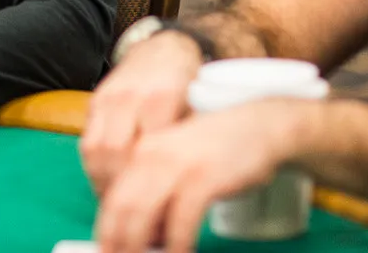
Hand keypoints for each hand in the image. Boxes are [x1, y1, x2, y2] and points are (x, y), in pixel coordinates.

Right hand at [81, 31, 204, 195]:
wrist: (168, 47)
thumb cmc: (191, 82)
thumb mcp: (200, 107)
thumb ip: (184, 142)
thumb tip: (177, 188)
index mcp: (162, 97)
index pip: (146, 150)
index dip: (147, 182)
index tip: (156, 206)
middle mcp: (130, 96)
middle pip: (115, 152)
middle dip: (120, 188)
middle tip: (133, 213)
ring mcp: (109, 97)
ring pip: (95, 149)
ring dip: (103, 182)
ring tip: (117, 204)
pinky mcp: (96, 100)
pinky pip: (87, 141)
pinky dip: (95, 168)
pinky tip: (107, 183)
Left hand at [95, 99, 304, 252]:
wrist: (261, 126)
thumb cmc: (219, 151)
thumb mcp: (177, 164)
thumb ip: (155, 191)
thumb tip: (141, 234)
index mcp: (142, 150)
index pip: (111, 195)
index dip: (106, 229)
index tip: (108, 249)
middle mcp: (152, 155)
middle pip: (120, 208)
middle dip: (117, 242)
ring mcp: (177, 166)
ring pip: (143, 215)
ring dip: (139, 246)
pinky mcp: (203, 178)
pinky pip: (181, 221)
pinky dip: (176, 245)